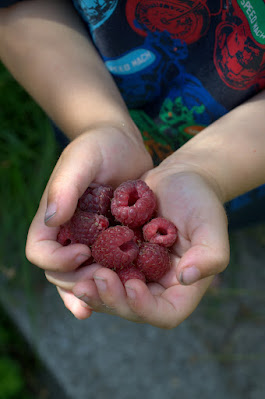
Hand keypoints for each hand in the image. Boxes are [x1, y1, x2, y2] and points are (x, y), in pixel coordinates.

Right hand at [26, 123, 152, 316]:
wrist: (124, 144)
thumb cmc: (99, 146)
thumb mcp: (82, 159)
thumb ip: (65, 186)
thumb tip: (51, 219)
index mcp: (52, 218)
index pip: (40, 251)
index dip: (57, 260)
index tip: (84, 253)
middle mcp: (68, 234)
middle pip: (60, 273)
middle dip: (79, 281)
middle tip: (106, 281)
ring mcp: (90, 240)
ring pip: (84, 276)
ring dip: (96, 290)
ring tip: (117, 296)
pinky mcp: (113, 241)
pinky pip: (109, 268)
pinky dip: (114, 283)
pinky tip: (129, 293)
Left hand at [45, 162, 229, 327]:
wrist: (179, 178)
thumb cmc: (199, 200)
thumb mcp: (210, 224)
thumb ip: (210, 254)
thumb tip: (186, 278)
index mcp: (182, 286)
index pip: (166, 313)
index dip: (147, 308)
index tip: (133, 286)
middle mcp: (158, 285)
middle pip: (132, 309)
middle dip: (113, 300)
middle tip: (96, 280)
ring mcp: (138, 272)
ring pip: (113, 294)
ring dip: (96, 292)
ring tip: (79, 279)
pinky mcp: (121, 257)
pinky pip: (103, 271)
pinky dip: (88, 271)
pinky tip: (76, 262)